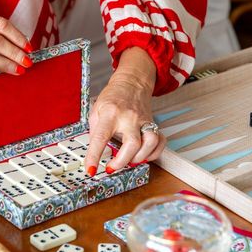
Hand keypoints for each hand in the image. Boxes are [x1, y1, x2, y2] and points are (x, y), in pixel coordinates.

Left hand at [84, 48, 165, 173]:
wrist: (131, 83)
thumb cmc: (113, 96)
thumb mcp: (96, 110)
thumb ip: (94, 131)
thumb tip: (96, 152)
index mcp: (110, 113)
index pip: (100, 137)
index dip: (94, 156)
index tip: (90, 169)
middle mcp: (129, 117)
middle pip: (132, 143)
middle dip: (122, 161)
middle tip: (112, 167)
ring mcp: (143, 120)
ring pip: (150, 142)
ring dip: (140, 157)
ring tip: (129, 160)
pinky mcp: (153, 123)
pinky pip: (160, 141)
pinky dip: (154, 153)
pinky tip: (144, 155)